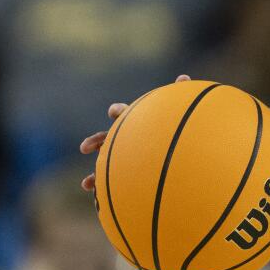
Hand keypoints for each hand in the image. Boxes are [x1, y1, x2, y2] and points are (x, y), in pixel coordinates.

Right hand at [79, 75, 189, 191]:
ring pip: (103, 162)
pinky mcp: (125, 176)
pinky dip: (98, 186)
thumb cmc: (181, 132)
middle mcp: (128, 140)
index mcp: (137, 123)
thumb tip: (184, 77)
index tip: (114, 112)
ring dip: (93, 174)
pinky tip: (92, 192)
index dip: (119, 111)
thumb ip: (181, 96)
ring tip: (87, 183)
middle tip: (86, 147)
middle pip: (107, 139)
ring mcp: (124, 158)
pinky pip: (108, 182)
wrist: (183, 159)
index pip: (124, 113)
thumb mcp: (179, 113)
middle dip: (95, 141)